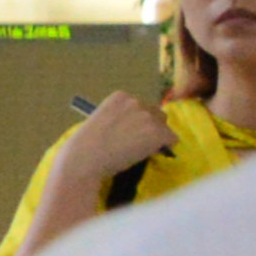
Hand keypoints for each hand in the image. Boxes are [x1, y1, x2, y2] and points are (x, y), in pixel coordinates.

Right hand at [58, 89, 174, 195]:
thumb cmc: (84, 146)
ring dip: (156, 137)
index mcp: (119, 96)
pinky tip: (148, 154)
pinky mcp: (157, 133)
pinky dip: (164, 147)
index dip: (135, 121)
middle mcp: (136, 102)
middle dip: (149, 127)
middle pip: (155, 113)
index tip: (124, 133)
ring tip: (139, 150)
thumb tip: (135, 129)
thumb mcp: (99, 121)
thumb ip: (118, 118)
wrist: (84, 159)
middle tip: (135, 143)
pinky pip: (172, 139)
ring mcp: (147, 117)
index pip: (140, 106)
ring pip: (164, 127)